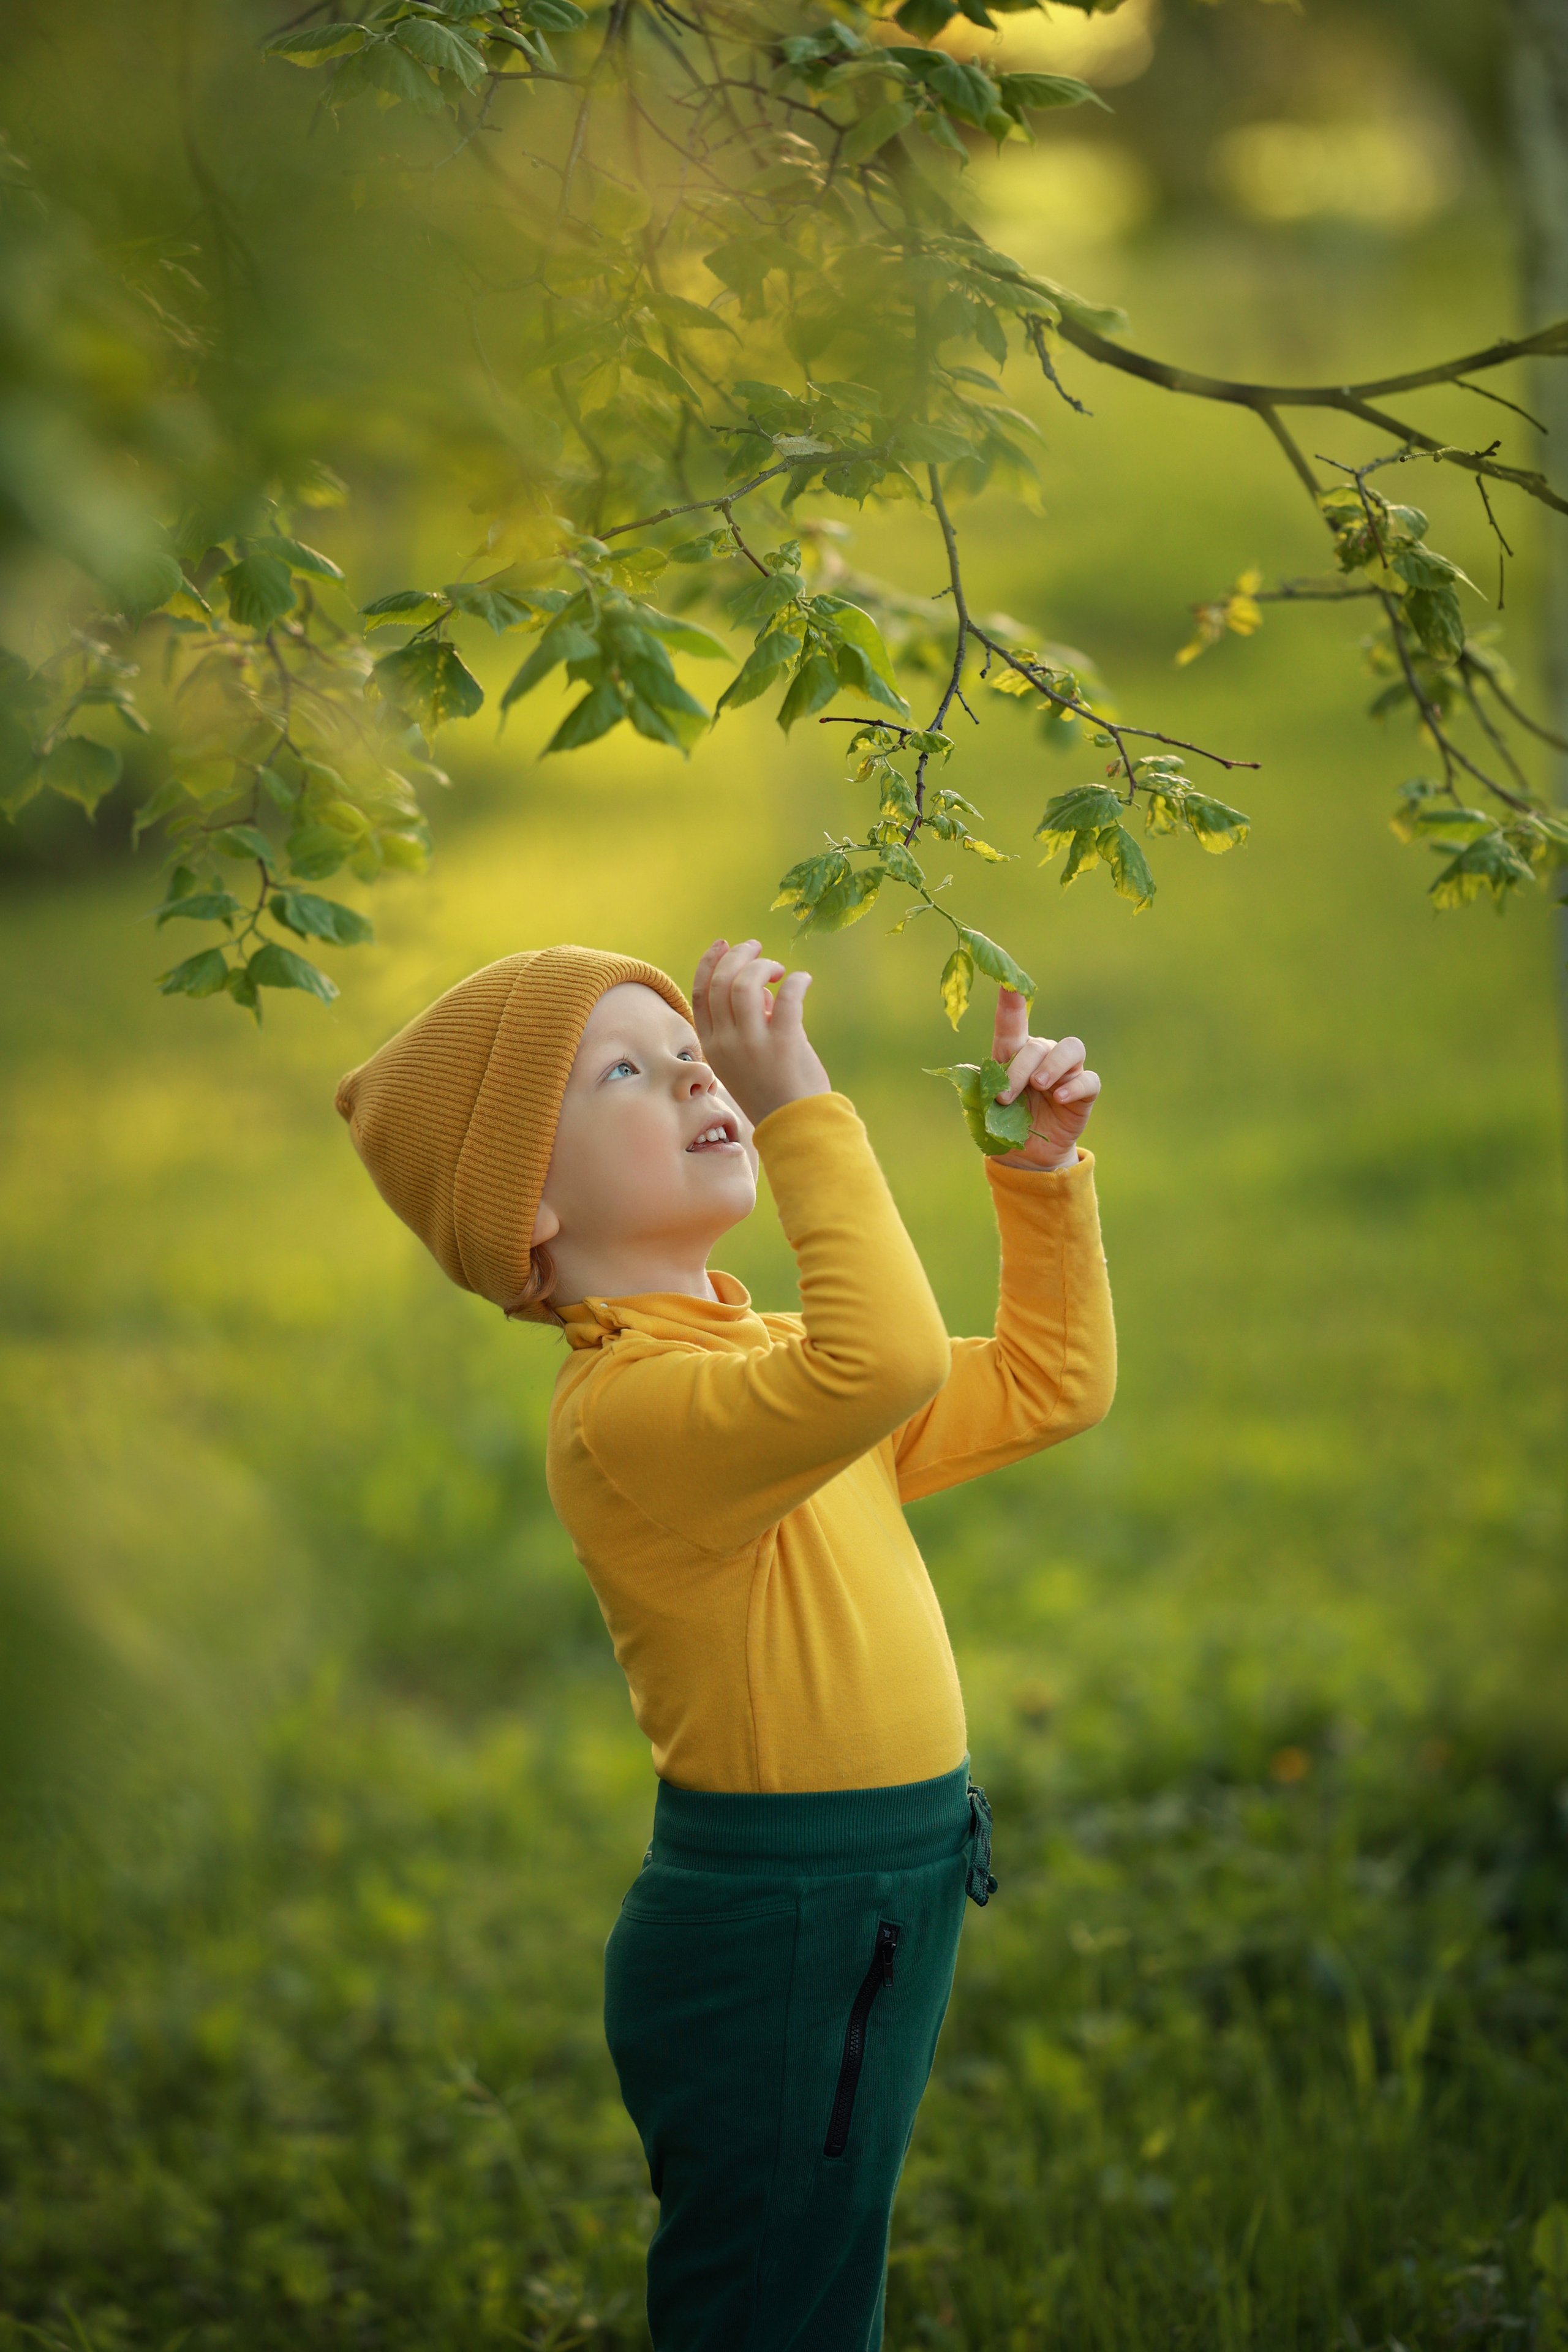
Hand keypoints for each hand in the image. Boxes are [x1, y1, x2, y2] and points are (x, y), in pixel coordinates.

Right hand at [691, 937, 831, 1127]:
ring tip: (778, 969)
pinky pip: (786, 997)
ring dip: (762, 966)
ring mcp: (751, 1043)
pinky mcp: (782, 1043)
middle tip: (757, 948)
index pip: (700, 994)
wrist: (795, 1126)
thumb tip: (761, 991)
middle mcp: (726, 1042)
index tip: (724, 944)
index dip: (710, 963)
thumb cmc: (773, 1090)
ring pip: (745, 984)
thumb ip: (749, 1022)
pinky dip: (795, 981)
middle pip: (721, 982)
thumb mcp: (746, 1057)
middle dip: (739, 956)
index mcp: (712, 1045)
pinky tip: (803, 979)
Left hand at [989, 986, 1099, 1170]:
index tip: (1006, 981)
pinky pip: (1088, 1079)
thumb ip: (985, 1086)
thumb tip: (977, 1075)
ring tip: (1040, 1086)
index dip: (1010, 1001)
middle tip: (1005, 1097)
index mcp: (1014, 1053)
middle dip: (1019, 1070)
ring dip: (1051, 1066)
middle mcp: (1043, 1055)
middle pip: (1037, 1046)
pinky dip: (1074, 1086)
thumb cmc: (1005, 1122)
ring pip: (1069, 1049)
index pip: (1012, 1022)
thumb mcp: (987, 1105)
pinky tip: (1060, 1098)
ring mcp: (1066, 1071)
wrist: (1026, 1154)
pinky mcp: (1084, 1091)